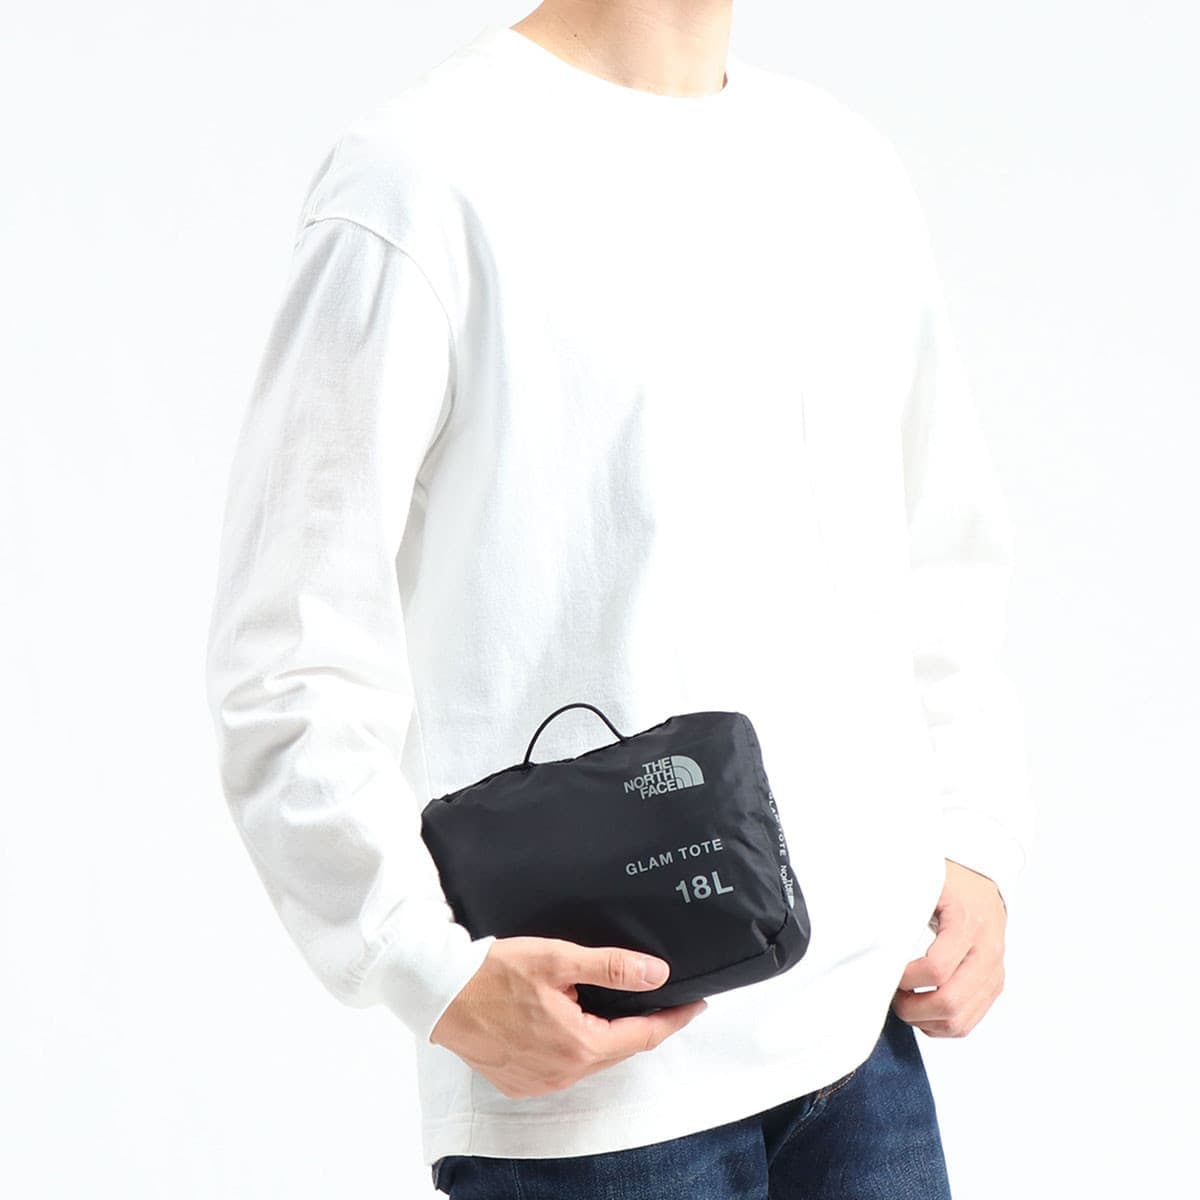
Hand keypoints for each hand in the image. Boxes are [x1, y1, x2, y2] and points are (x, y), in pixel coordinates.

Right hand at [428, 936, 707, 1098]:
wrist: (438, 993)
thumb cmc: (493, 972)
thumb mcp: (558, 959)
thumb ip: (611, 967)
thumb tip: (656, 974)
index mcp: (577, 1044)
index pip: (642, 1036)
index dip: (673, 1020)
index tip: (696, 1005)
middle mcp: (562, 1072)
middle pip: (618, 1049)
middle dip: (643, 1026)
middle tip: (663, 1000)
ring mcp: (540, 1081)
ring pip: (591, 1059)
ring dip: (609, 1036)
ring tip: (620, 1006)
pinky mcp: (520, 1081)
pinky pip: (564, 1066)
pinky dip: (578, 1046)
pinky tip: (576, 1023)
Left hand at [891, 859, 1006, 1037]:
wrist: (983, 887)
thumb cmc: (947, 883)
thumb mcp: (923, 881)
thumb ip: (899, 905)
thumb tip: (865, 929)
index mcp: (967, 922)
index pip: (937, 968)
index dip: (907, 979)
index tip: (889, 973)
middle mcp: (987, 951)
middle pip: (950, 1001)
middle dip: (913, 1008)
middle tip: (892, 996)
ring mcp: (993, 972)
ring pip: (960, 1020)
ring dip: (926, 1021)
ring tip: (905, 1003)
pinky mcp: (993, 987)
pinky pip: (968, 1022)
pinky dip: (940, 1025)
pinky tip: (922, 1010)